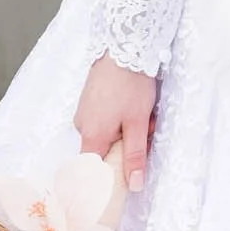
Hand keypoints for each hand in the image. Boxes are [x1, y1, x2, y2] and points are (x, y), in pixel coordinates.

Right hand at [73, 54, 157, 192]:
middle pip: (104, 151)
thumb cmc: (130, 85)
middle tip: (147, 128)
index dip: (108, 177)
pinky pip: (105, 119)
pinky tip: (134, 104)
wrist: (123, 45)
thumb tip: (133, 185)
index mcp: (91, 135)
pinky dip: (122, 117)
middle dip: (128, 145)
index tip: (125, 175)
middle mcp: (82, 125)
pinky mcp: (91, 99)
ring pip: (108, 133)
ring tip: (144, 113)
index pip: (92, 171)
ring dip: (128, 129)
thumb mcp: (138, 123)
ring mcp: (85, 110)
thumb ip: (135, 156)